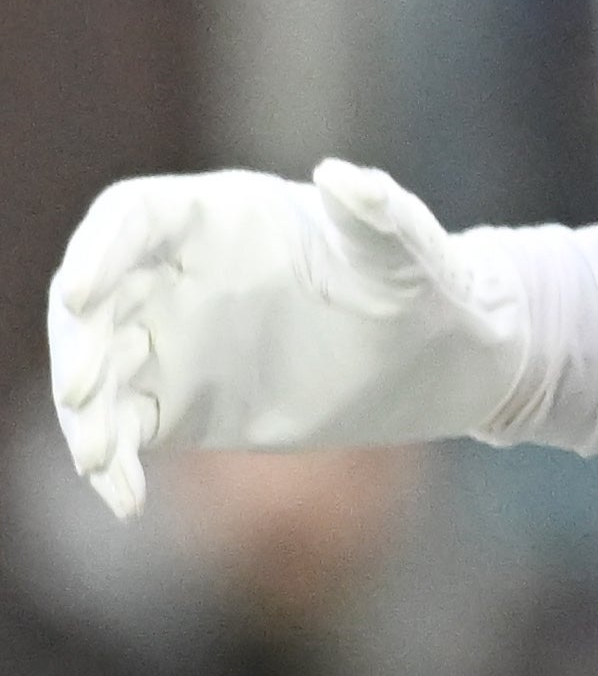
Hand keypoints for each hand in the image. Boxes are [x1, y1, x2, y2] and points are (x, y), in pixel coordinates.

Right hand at [45, 165, 536, 519]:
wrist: (441, 358)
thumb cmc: (423, 283)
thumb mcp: (407, 249)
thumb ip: (377, 213)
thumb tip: (342, 177)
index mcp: (219, 219)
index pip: (129, 219)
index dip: (96, 252)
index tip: (81, 294)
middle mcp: (178, 276)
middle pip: (95, 301)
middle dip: (79, 344)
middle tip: (84, 389)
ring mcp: (173, 341)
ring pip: (99, 369)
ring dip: (85, 412)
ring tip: (100, 456)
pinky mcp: (180, 404)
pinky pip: (125, 428)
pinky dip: (114, 461)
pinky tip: (125, 498)